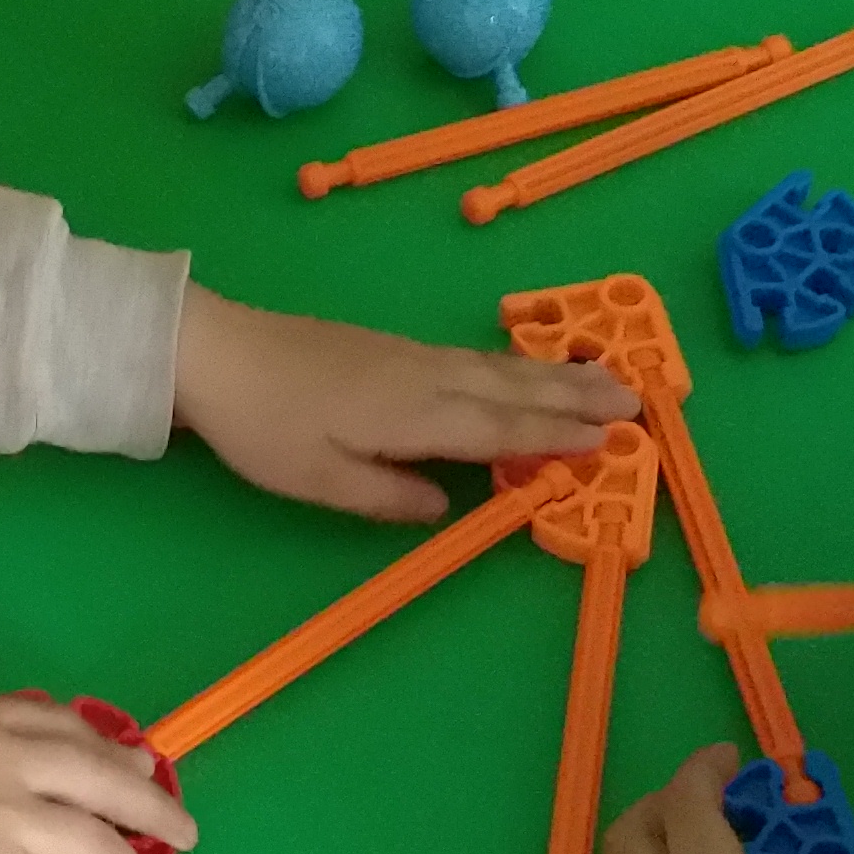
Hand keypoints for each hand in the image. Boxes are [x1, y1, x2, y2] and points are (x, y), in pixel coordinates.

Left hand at [172, 288, 631, 524]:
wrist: (216, 351)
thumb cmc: (263, 426)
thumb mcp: (320, 482)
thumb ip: (388, 497)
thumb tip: (447, 506)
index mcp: (415, 415)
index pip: (500, 429)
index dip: (556, 436)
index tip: (610, 440)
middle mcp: (425, 379)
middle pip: (513, 390)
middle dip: (575, 398)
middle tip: (637, 402)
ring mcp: (410, 357)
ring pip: (497, 367)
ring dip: (554, 376)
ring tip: (604, 378)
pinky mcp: (393, 347)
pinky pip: (472, 357)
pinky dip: (513, 364)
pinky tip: (523, 369)